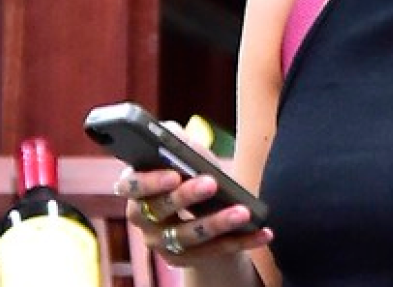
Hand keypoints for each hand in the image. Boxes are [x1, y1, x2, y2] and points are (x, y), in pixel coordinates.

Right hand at [113, 127, 272, 265]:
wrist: (200, 211)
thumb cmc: (188, 173)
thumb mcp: (182, 154)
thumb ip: (175, 140)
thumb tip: (173, 133)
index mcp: (135, 188)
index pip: (130, 186)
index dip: (150, 182)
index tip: (175, 174)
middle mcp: (143, 219)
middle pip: (159, 210)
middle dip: (187, 196)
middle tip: (212, 183)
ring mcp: (161, 243)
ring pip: (188, 235)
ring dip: (218, 223)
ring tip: (244, 212)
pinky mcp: (184, 259)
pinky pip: (214, 252)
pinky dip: (241, 241)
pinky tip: (263, 232)